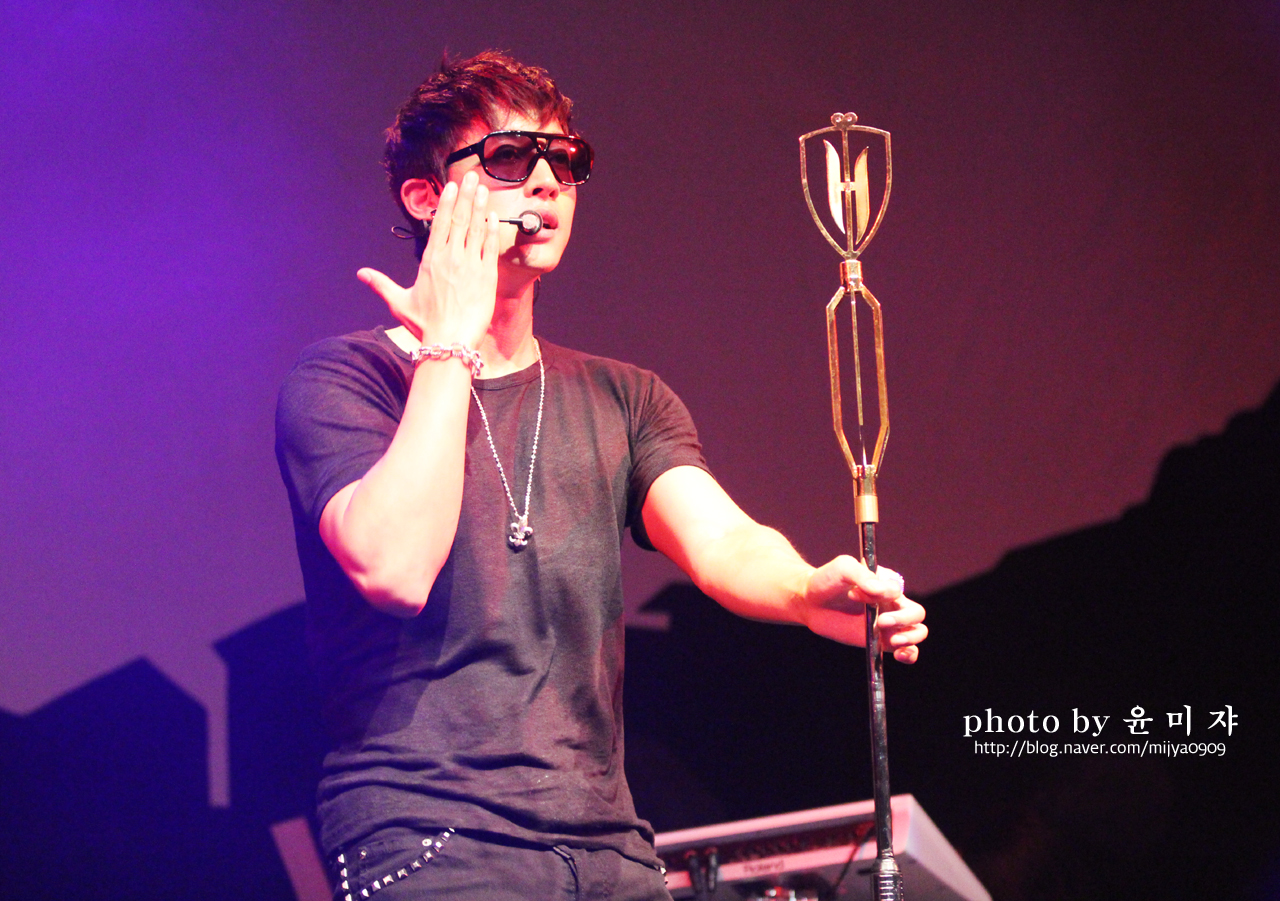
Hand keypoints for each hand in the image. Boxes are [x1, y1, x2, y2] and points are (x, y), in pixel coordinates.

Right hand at [356, 170, 500, 349]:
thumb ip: (381, 284)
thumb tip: (361, 274)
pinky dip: (493, 231)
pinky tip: (494, 218)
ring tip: (483, 189)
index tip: (452, 187)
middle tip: (472, 176)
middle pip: (460, 219)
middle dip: (466, 195)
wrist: (451, 342)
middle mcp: (452, 257)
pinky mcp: (487, 276)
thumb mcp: (399, 302)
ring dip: (480, 207)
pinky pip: (491, 247)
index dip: (447, 202)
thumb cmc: (426, 325)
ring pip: (476, 229)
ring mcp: (471, 265)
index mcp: (431, 260)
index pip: (440, 223)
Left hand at [800, 556, 927, 661]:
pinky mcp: (882, 641)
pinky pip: (908, 650)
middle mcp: (892, 604)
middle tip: (881, 621)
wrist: (811, 602)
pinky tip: (900, 655)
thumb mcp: (842, 568)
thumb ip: (861, 575)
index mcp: (887, 584)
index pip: (896, 592)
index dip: (879, 596)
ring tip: (893, 640)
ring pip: (918, 632)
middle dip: (903, 620)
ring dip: (911, 637)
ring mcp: (889, 624)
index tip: (852, 595)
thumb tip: (879, 589)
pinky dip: (910, 654)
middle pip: (916, 613)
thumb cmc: (827, 580)